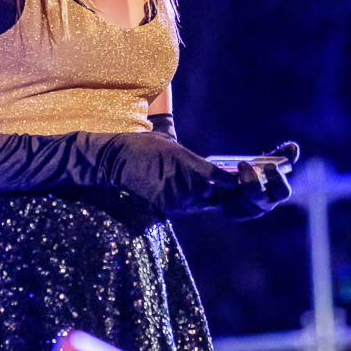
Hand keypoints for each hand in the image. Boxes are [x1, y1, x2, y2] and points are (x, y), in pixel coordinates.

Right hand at [97, 130, 237, 214]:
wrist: (116, 160)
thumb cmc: (144, 145)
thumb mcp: (171, 142)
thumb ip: (191, 156)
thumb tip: (206, 162)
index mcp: (190, 164)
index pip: (223, 180)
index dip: (232, 182)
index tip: (234, 178)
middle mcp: (187, 184)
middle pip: (218, 196)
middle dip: (224, 193)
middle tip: (227, 188)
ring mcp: (177, 198)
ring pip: (204, 204)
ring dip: (209, 199)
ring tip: (206, 190)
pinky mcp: (166, 207)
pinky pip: (187, 208)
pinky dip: (191, 203)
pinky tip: (188, 194)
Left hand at [218, 140, 299, 220]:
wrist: (235, 181)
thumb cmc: (258, 170)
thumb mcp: (268, 161)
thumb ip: (281, 154)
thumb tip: (293, 147)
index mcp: (277, 192)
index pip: (282, 192)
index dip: (277, 180)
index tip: (269, 166)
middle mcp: (266, 204)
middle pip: (259, 198)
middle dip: (251, 182)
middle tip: (242, 164)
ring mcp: (250, 211)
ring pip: (242, 202)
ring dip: (233, 186)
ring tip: (227, 171)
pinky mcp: (235, 213)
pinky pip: (229, 207)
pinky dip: (225, 194)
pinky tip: (222, 184)